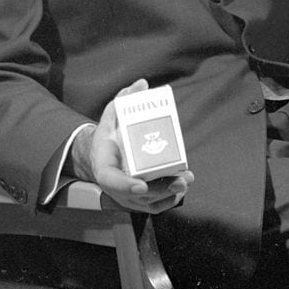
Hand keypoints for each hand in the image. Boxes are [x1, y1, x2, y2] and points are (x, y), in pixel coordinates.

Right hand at [71, 79, 193, 212]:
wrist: (103, 155)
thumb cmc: (109, 135)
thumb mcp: (111, 114)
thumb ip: (124, 99)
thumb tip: (142, 84)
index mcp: (104, 166)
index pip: (111, 180)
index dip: (125, 185)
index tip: (141, 185)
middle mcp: (114, 186)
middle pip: (136, 195)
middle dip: (158, 190)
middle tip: (178, 181)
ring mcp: (126, 196)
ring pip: (148, 202)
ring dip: (168, 194)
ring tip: (185, 180)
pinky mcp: (138, 199)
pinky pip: (154, 205)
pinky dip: (168, 199)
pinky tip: (181, 187)